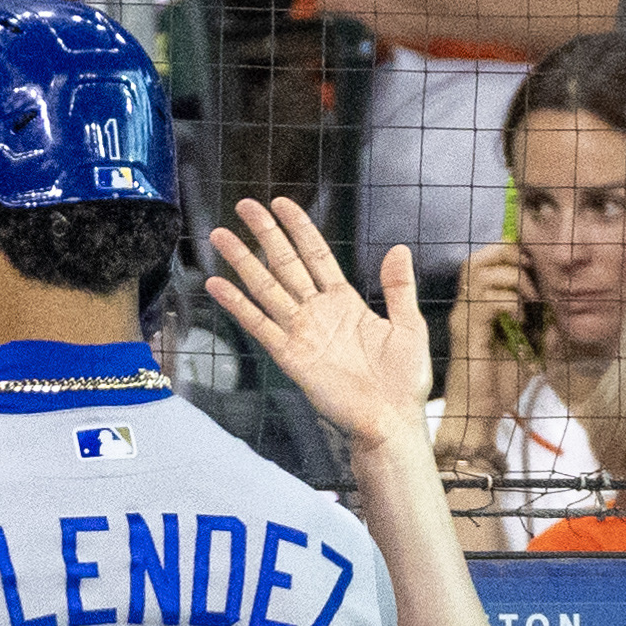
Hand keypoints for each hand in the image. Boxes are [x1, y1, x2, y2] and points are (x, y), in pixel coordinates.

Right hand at [204, 197, 434, 448]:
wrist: (393, 421)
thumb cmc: (403, 383)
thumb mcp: (409, 326)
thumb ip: (398, 288)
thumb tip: (399, 248)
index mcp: (345, 303)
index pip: (316, 255)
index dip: (299, 228)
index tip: (281, 204)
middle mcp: (318, 314)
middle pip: (284, 263)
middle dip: (264, 234)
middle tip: (244, 206)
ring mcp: (302, 334)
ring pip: (266, 288)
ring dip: (242, 262)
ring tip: (220, 235)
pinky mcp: (291, 357)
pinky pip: (260, 326)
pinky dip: (237, 306)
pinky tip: (217, 286)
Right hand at [443, 239, 538, 434]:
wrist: (480, 414)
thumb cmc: (501, 383)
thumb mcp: (533, 347)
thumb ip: (545, 325)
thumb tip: (561, 305)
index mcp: (480, 301)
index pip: (490, 256)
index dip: (515, 254)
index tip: (537, 274)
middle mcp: (467, 303)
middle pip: (482, 255)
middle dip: (513, 261)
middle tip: (533, 288)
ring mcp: (464, 315)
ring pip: (483, 271)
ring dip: (513, 281)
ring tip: (527, 306)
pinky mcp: (466, 330)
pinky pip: (487, 299)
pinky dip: (509, 304)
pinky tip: (518, 322)